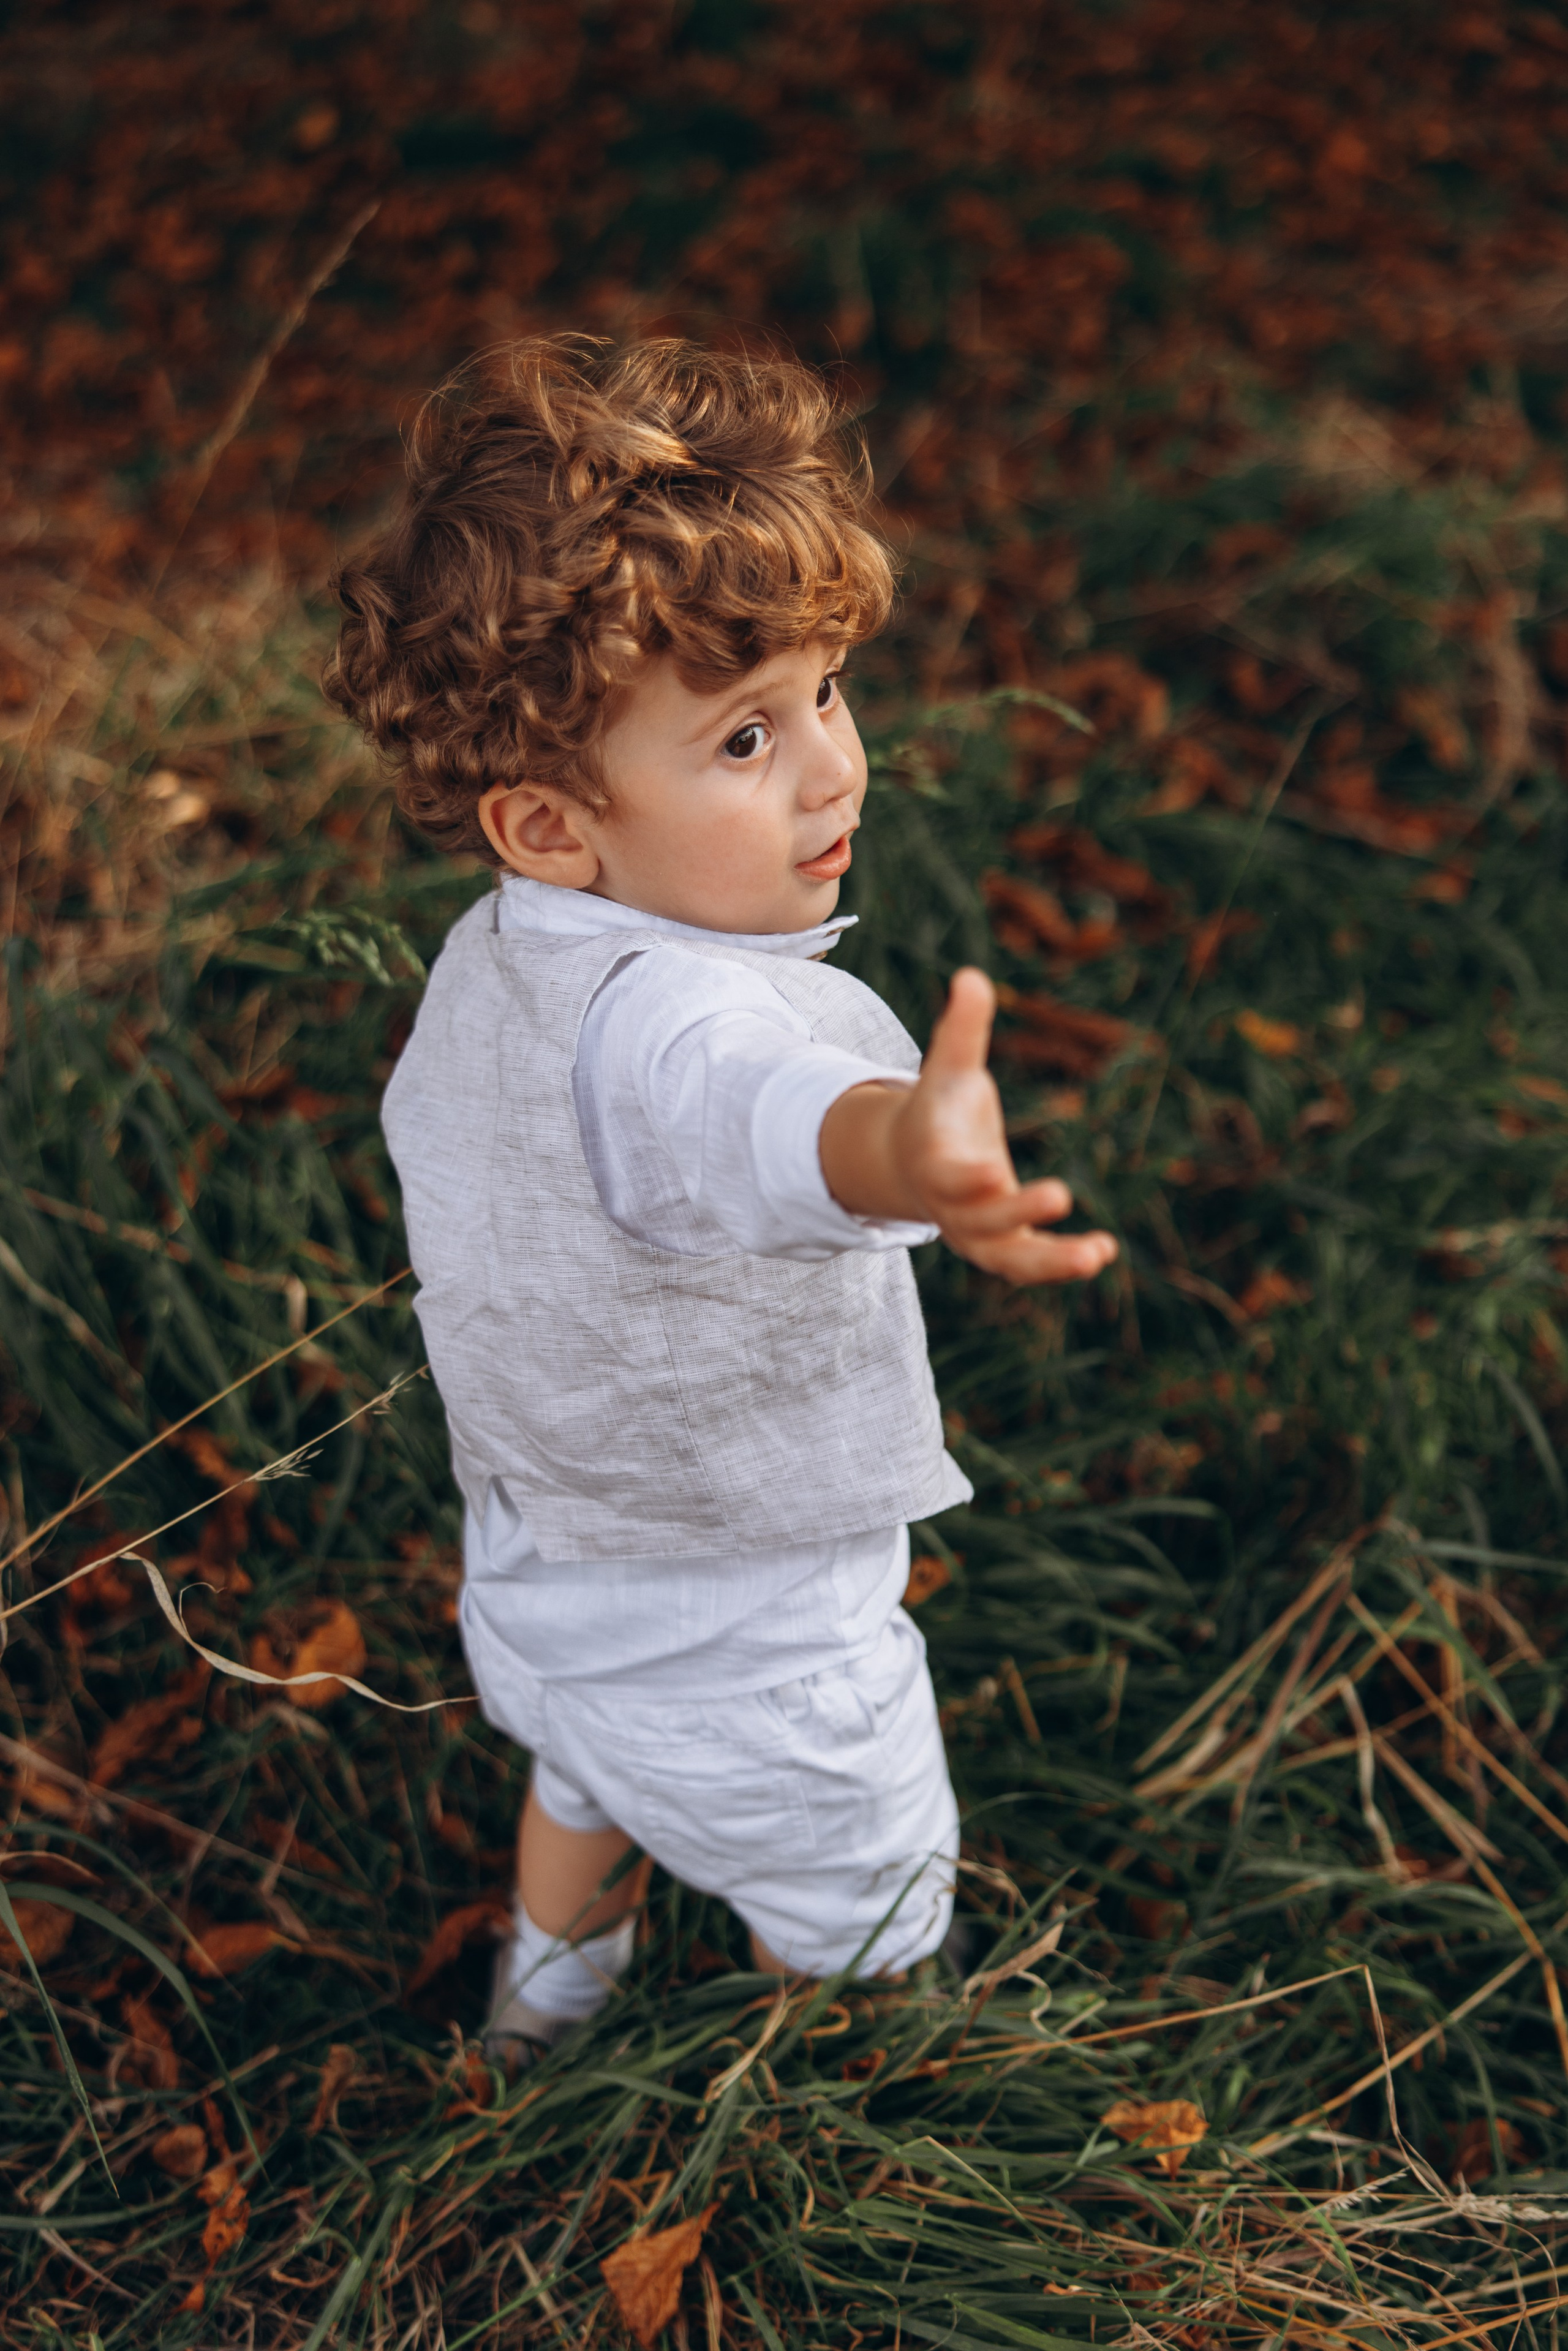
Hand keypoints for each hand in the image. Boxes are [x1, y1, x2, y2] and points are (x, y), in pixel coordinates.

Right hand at [819, 968, 1119, 1286]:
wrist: (916, 1164)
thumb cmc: (938, 1108)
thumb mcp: (947, 1069)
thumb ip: (961, 1030)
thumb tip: (971, 976)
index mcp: (935, 1162)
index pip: (947, 1174)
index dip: (965, 1176)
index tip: (989, 1170)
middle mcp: (953, 1207)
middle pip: (981, 1221)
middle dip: (1017, 1211)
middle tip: (1061, 1193)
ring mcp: (978, 1235)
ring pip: (1010, 1260)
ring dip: (1050, 1262)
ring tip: (1099, 1253)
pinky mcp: (1003, 1248)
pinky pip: (1030, 1265)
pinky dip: (1062, 1264)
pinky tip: (1103, 1251)